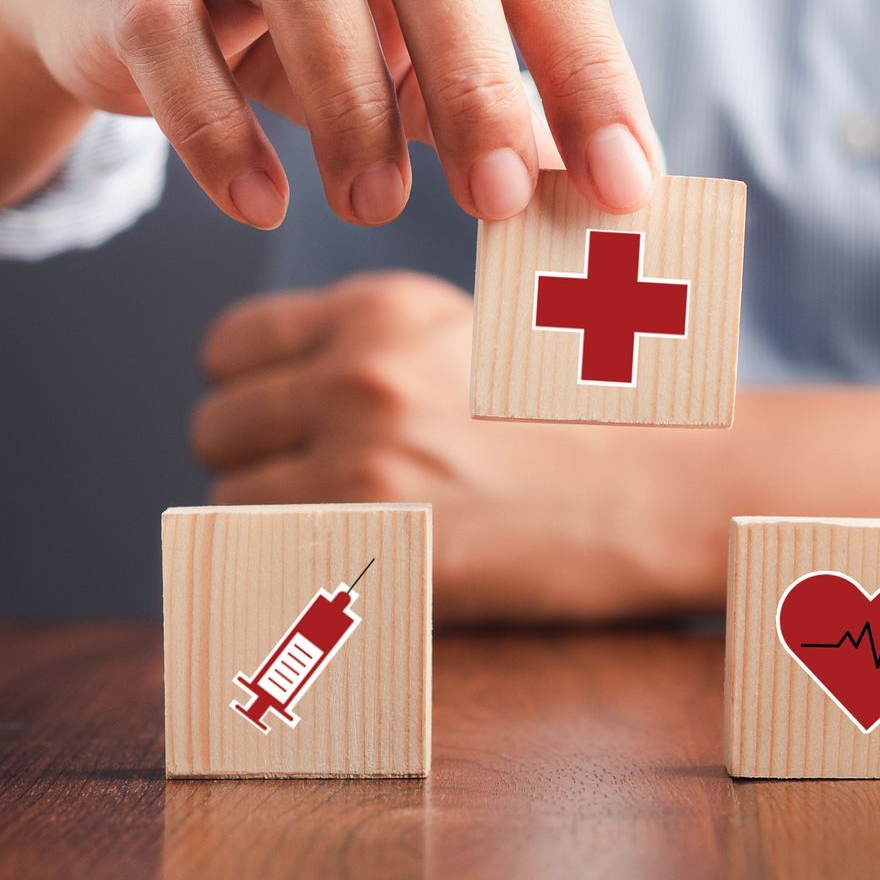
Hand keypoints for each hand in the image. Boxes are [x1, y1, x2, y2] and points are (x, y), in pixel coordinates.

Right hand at [0, 0, 659, 229]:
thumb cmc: (326, 8)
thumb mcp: (432, 40)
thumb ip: (520, 104)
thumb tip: (617, 194)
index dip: (589, 65)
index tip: (624, 184)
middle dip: (476, 76)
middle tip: (498, 201)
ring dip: (351, 106)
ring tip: (376, 207)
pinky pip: (171, 34)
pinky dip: (221, 130)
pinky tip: (264, 203)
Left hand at [190, 271, 722, 619]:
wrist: (663, 486)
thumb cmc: (579, 419)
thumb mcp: (467, 339)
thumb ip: (368, 346)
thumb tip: (263, 389)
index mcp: (381, 309)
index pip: (231, 346)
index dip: (251, 389)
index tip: (285, 419)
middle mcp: (360, 375)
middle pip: (217, 425)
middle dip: (257, 459)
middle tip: (326, 485)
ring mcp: (364, 462)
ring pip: (231, 501)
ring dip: (273, 520)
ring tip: (352, 527)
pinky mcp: (381, 545)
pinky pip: (267, 562)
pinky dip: (293, 570)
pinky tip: (353, 564)